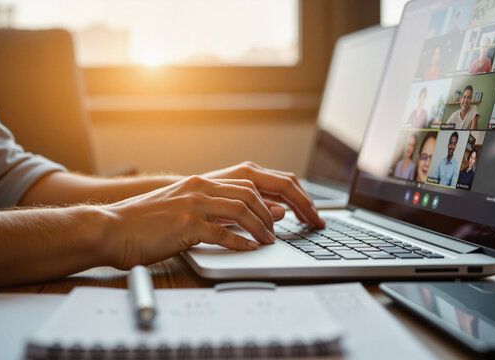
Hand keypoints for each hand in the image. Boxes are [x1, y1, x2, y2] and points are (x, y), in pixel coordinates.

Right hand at [103, 175, 277, 268]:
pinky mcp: (185, 226)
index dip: (263, 202)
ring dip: (259, 227)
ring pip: (240, 211)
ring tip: (266, 240)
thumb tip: (234, 219)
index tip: (271, 216)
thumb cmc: (142, 222)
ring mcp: (192, 206)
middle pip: (248, 195)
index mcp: (197, 183)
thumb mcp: (177, 206)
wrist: (111, 228)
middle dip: (267, 214)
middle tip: (274, 230)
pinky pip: (223, 234)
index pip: (243, 186)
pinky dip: (240, 243)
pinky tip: (248, 249)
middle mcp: (198, 189)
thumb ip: (204, 208)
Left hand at [202, 161, 324, 227]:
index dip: (303, 205)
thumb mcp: (224, 212)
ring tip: (309, 220)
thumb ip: (253, 211)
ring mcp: (249, 176)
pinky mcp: (246, 184)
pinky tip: (290, 214)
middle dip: (306, 204)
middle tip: (318, 223)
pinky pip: (273, 190)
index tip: (314, 222)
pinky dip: (286, 201)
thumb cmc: (195, 203)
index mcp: (248, 175)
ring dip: (298, 202)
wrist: (175, 195)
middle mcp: (251, 172)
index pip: (286, 187)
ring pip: (283, 186)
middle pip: (289, 184)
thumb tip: (281, 213)